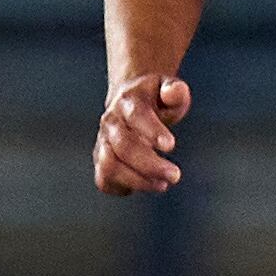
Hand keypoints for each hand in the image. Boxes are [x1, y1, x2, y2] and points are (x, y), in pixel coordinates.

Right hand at [95, 74, 190, 194]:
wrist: (129, 102)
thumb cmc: (155, 100)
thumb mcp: (169, 88)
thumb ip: (175, 90)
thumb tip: (174, 92)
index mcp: (128, 101)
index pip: (136, 114)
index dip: (152, 130)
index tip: (171, 146)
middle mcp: (111, 122)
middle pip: (123, 146)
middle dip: (150, 164)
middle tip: (175, 175)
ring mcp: (103, 142)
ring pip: (109, 165)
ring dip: (137, 180)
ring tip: (162, 184)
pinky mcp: (100, 160)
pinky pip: (104, 180)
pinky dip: (122, 187)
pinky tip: (146, 184)